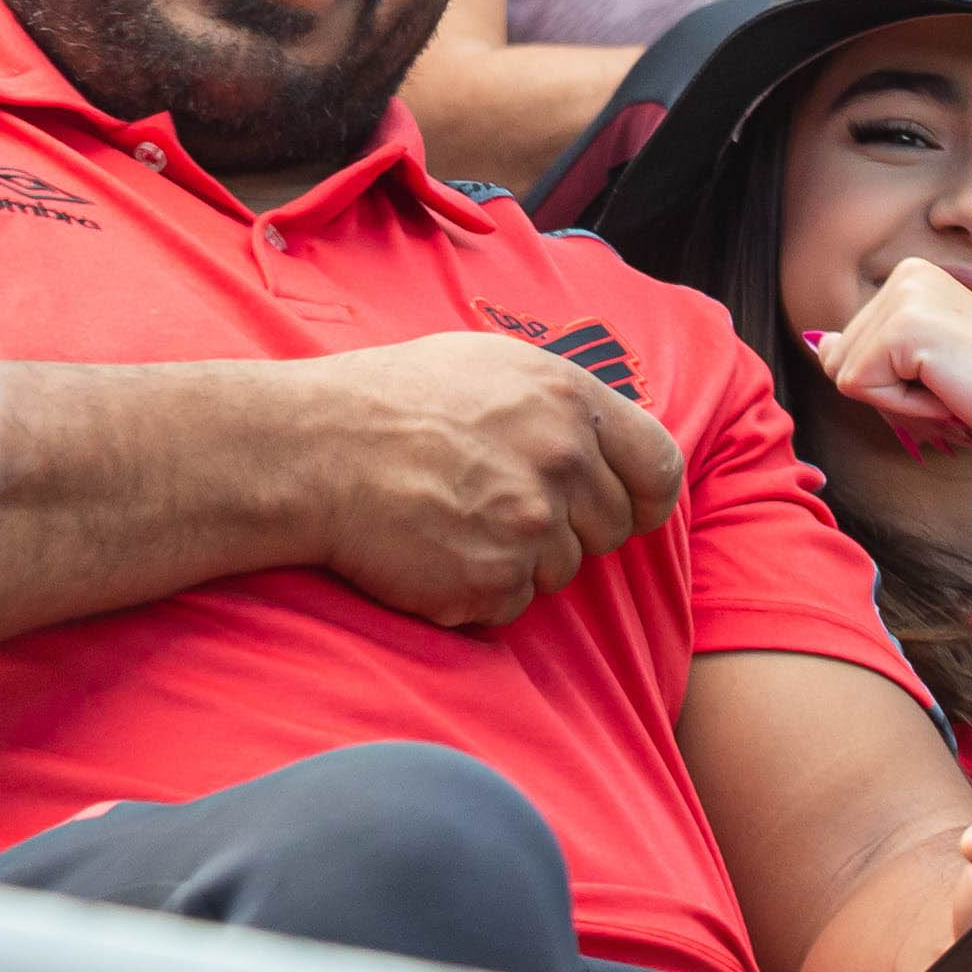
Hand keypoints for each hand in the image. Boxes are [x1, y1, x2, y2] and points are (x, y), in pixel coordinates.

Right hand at [301, 328, 685, 627]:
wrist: (312, 449)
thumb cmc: (392, 400)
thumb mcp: (491, 367)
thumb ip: (561, 404)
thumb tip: (605, 441)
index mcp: (568, 400)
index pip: (659, 467)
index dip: (645, 497)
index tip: (626, 508)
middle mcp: (561, 461)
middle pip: (610, 528)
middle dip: (566, 527)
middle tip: (496, 504)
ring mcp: (529, 524)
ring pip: (561, 571)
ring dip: (518, 559)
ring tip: (455, 519)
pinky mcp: (493, 579)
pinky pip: (512, 605)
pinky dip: (477, 591)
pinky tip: (435, 551)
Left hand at [812, 257, 971, 474]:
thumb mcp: (925, 373)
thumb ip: (872, 355)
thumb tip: (822, 344)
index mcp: (913, 279)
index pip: (851, 348)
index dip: (894, 386)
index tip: (950, 380)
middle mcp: (907, 274)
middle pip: (841, 359)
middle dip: (891, 394)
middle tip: (955, 388)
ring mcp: (906, 295)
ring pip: (845, 375)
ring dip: (898, 403)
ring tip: (954, 389)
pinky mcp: (906, 326)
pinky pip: (859, 387)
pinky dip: (903, 407)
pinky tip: (951, 392)